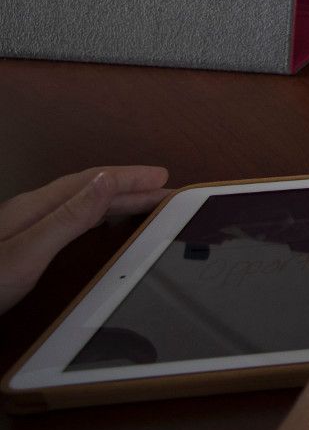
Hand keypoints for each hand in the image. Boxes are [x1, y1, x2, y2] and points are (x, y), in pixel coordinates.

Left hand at [0, 167, 168, 313]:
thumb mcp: (29, 252)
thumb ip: (69, 217)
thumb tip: (105, 181)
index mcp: (37, 207)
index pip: (94, 182)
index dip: (130, 177)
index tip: (162, 177)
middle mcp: (33, 212)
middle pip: (90, 190)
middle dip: (130, 188)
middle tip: (164, 190)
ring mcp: (26, 228)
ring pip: (81, 204)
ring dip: (115, 200)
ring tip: (143, 204)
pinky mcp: (22, 245)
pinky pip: (72, 219)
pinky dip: (97, 215)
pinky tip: (99, 224)